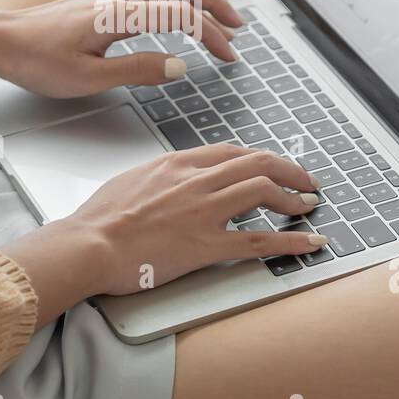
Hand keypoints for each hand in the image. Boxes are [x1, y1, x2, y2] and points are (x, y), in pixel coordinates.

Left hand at [0, 0, 245, 97]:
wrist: (0, 40)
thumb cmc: (36, 60)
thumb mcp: (89, 79)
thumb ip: (138, 70)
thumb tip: (179, 66)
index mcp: (119, 14)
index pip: (181, 14)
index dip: (211, 34)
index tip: (228, 55)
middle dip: (215, 4)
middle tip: (237, 28)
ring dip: (197, 0)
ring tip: (217, 23)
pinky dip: (176, 1)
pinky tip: (178, 19)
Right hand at [3, 145, 327, 321]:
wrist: (88, 244)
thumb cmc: (99, 219)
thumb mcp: (131, 182)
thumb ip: (158, 179)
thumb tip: (168, 183)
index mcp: (176, 165)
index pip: (231, 152)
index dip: (259, 158)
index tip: (272, 166)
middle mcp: (195, 181)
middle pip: (256, 163)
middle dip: (289, 170)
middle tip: (305, 180)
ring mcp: (203, 212)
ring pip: (263, 192)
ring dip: (293, 197)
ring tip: (308, 205)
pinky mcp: (206, 245)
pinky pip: (259, 240)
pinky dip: (291, 240)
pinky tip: (310, 242)